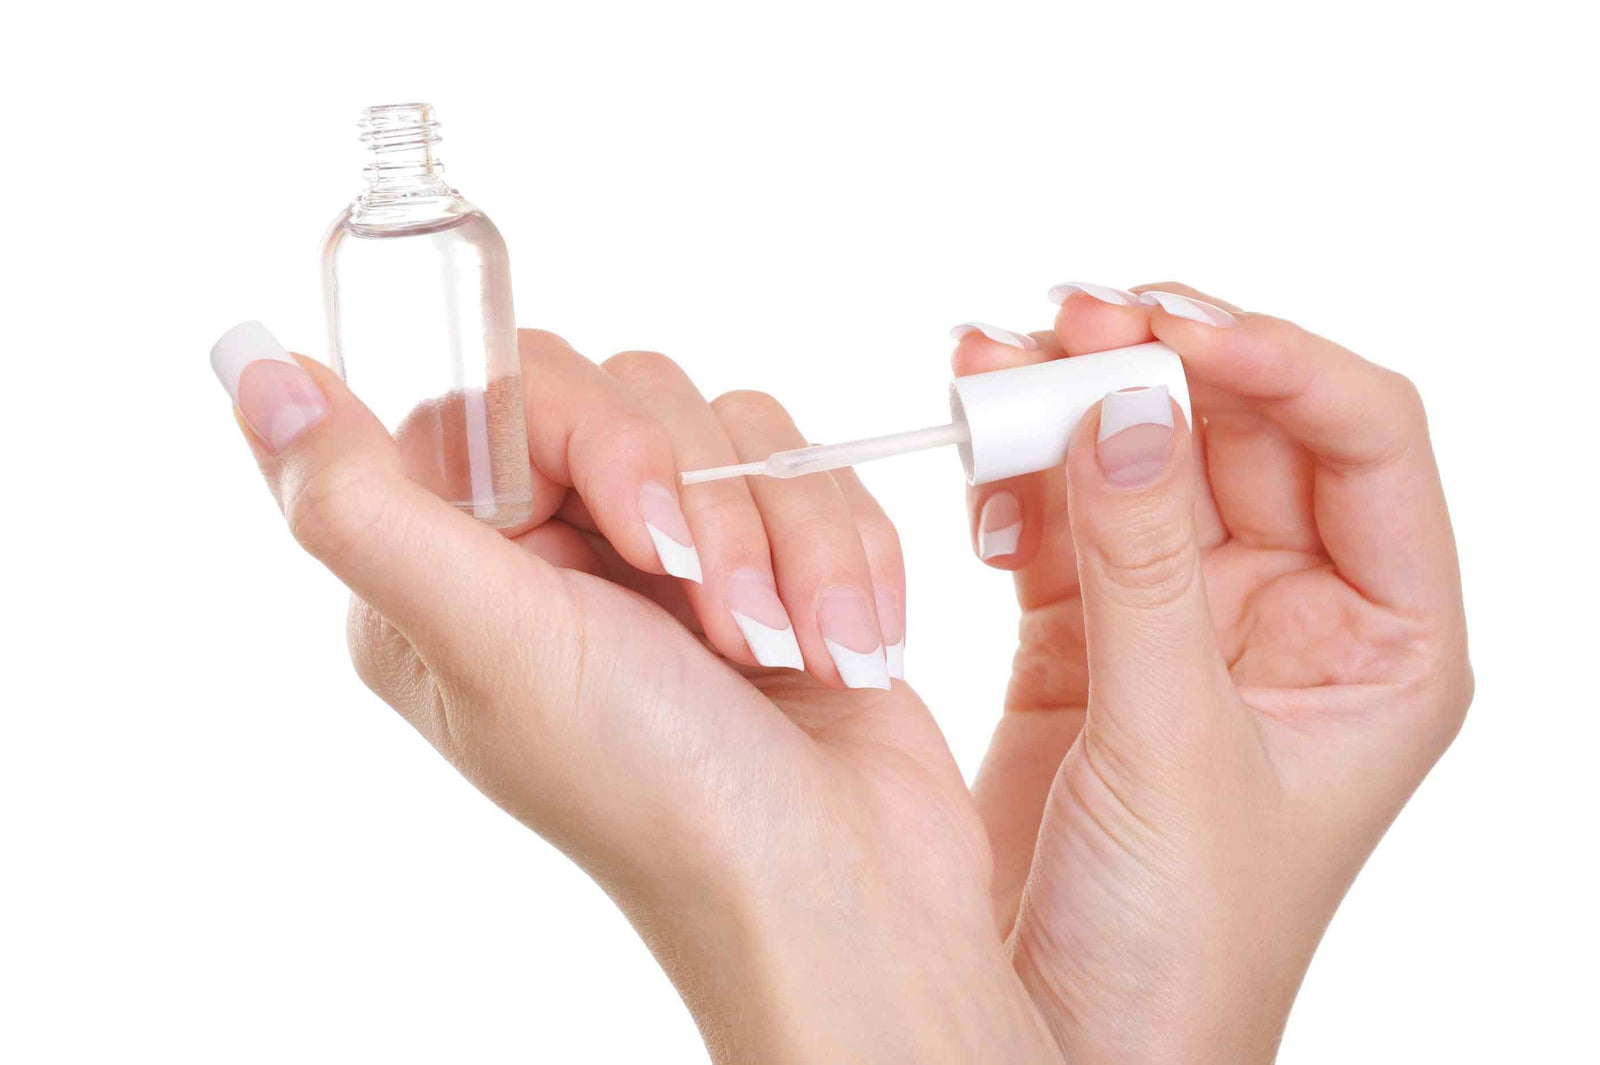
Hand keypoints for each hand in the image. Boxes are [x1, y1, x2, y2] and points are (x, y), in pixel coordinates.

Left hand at [211, 323, 1060, 1061]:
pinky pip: (809, 471)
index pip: (501, 391)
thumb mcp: (495, 649)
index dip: (589, 432)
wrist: (840, 887)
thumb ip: (364, 510)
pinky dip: (843, 557)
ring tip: (790, 651)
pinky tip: (840, 648)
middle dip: (708, 505)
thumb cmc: (662, 795)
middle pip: (631, 390)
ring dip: (787, 543)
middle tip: (722, 623)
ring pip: (736, 426)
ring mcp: (668, 552)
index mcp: (455, 571)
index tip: (646, 537)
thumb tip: (254, 374)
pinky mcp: (769, 556)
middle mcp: (554, 552)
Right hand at [955, 284, 1472, 1060]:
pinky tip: (975, 440)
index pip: (1364, 441)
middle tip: (1063, 322)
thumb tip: (1127, 403)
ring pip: (1139, 462)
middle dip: (1151, 364)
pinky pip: (1059, 518)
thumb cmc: (1181, 944)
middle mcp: (1293, 614)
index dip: (1279, 363)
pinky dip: (1015, 472)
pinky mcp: (1086, 636)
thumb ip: (1145, 565)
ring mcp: (1184, 619)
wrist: (1073, 1041)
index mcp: (1383, 640)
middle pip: (1238, 430)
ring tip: (989, 359)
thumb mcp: (1175, 744)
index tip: (1172, 330)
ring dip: (1068, 402)